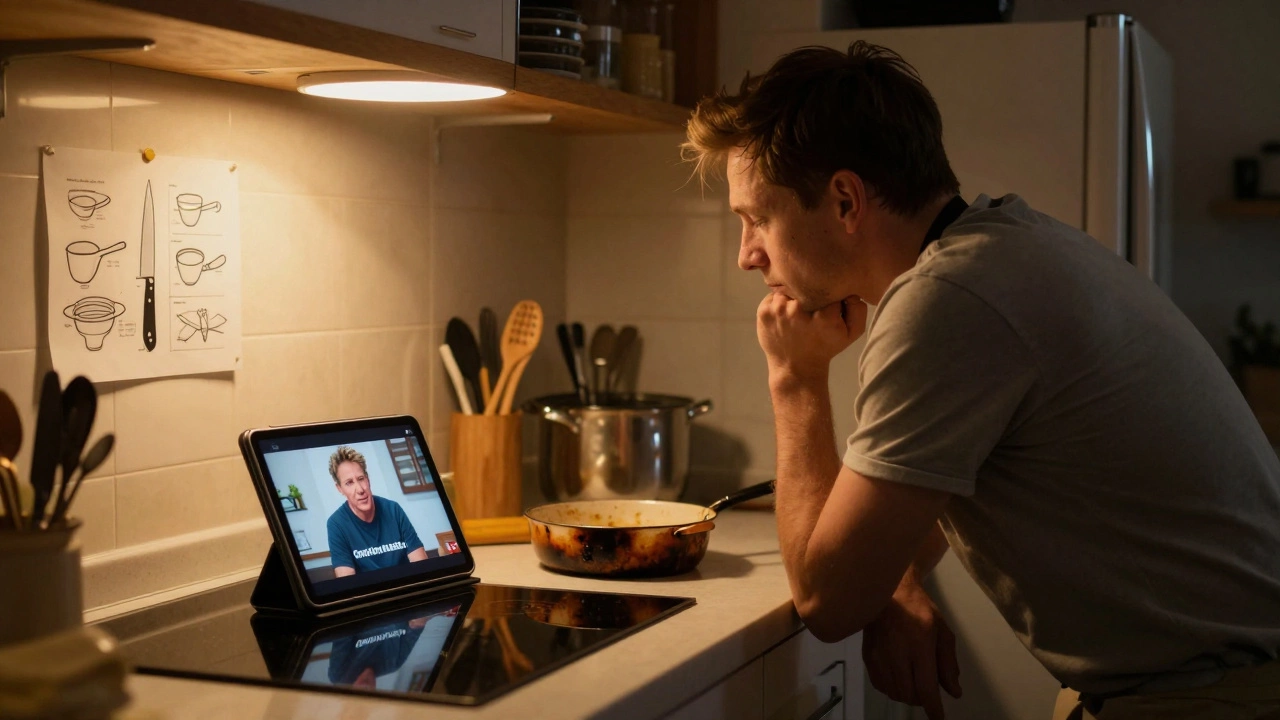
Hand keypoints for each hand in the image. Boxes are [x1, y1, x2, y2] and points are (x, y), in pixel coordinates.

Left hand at [757, 293, 866, 385]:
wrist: (795, 368)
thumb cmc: (825, 347)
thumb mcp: (851, 333)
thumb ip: (858, 309)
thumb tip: (850, 290)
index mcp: (824, 317)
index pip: (831, 288)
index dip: (831, 294)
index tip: (828, 305)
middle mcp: (799, 311)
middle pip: (808, 285)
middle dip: (811, 293)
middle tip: (812, 307)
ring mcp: (779, 310)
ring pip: (790, 287)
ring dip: (794, 296)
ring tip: (797, 313)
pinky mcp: (764, 312)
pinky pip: (774, 295)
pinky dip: (780, 302)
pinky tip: (785, 317)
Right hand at [862, 576, 961, 719]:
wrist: (886, 592)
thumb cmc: (919, 609)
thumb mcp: (942, 631)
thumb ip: (948, 663)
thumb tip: (953, 692)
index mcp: (919, 646)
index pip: (925, 688)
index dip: (933, 708)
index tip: (938, 718)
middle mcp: (896, 654)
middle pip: (909, 695)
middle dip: (922, 699)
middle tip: (928, 688)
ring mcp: (879, 657)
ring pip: (894, 693)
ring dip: (907, 694)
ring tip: (914, 679)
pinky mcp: (867, 658)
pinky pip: (881, 686)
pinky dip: (892, 688)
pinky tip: (899, 676)